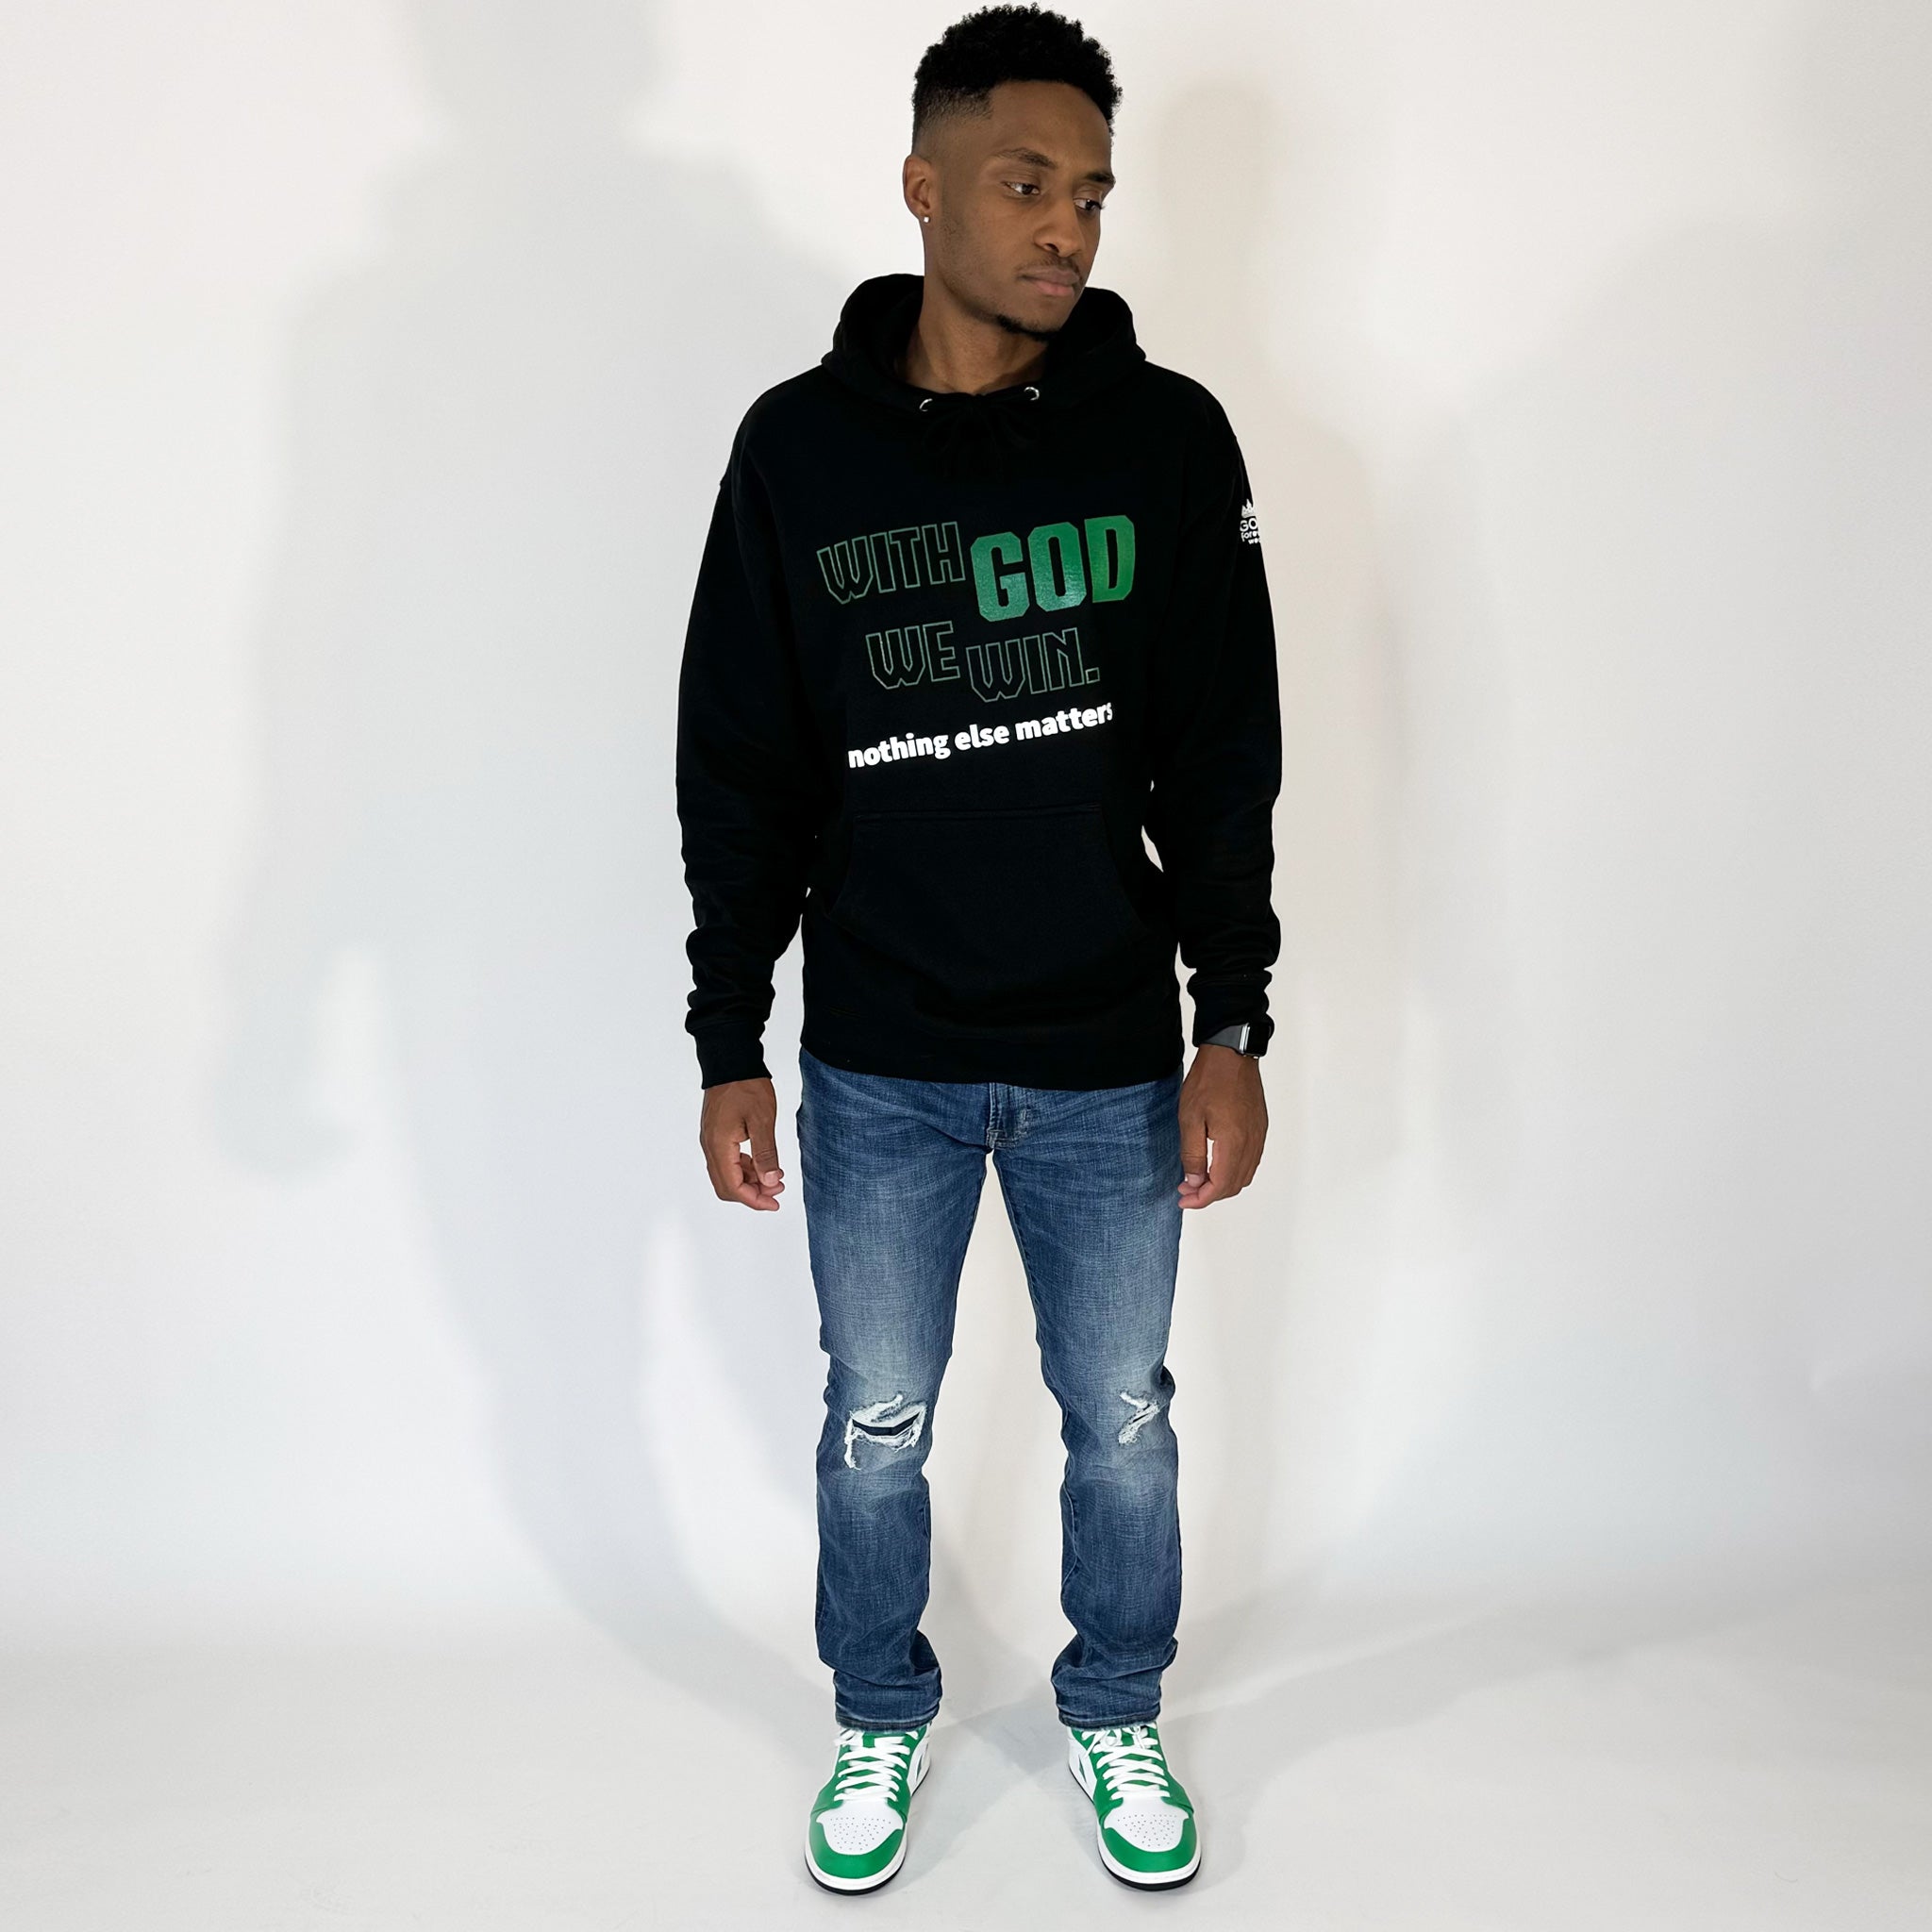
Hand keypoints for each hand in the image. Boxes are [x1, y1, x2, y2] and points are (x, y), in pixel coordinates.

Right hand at [700, 1077, 785, 1210]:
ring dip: (749, 1181)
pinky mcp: (716, 1134)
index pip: (733, 1187)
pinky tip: (762, 1164)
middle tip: (776, 1191)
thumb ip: (765, 1154)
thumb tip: (769, 1182)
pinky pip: (727, 1161)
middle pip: (726, 1186)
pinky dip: (744, 1168)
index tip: (774, 1203)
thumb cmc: (746, 1086)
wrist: (731, 1061)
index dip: (754, 1200)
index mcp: (719, 1146)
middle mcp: (710, 1147)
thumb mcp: (762, 1120)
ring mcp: (711, 1141)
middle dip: (752, 1194)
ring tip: (774, 1178)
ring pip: (726, 1175)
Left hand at [1177, 1044, 1266, 1208]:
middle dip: (1210, 1193)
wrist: (1231, 1053)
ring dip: (1222, 1183)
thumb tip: (1195, 1181)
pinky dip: (1234, 1171)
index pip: (1221, 1185)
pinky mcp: (1260, 1127)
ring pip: (1244, 1175)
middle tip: (1186, 1189)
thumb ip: (1193, 1153)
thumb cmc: (1209, 1081)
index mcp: (1234, 1143)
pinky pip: (1251, 1160)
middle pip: (1234, 1185)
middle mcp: (1251, 1143)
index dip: (1202, 1199)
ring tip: (1198, 1178)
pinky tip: (1216, 1164)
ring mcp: (1258, 1135)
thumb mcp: (1190, 1118)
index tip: (1184, 1199)